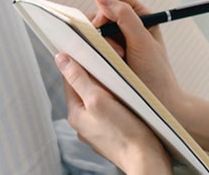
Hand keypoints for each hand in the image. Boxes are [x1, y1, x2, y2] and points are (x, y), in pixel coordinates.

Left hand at [57, 53, 172, 173]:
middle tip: (113, 66)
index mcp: (76, 114)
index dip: (80, 63)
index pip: (71, 80)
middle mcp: (84, 124)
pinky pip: (111, 112)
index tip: (92, 50)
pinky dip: (118, 103)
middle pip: (86, 90)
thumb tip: (61, 59)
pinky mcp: (114, 134)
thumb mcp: (99, 99)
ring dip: (109, 90)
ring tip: (124, 83)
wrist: (147, 159)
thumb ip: (80, 79)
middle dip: (97, 77)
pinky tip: (130, 102)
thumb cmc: (125, 132)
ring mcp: (99, 130)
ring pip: (100, 101)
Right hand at [90, 0, 186, 112]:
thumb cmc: (155, 74)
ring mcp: (114, 40)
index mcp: (140, 16)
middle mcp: (126, 25)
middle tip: (115, 48)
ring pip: (92, 29)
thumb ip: (125, 17)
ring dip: (99, 43)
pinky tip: (106, 65)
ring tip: (116, 59)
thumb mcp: (143, 42)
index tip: (104, 19)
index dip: (105, 2)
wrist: (156, 104)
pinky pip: (89, 46)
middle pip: (98, 11)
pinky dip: (94, 53)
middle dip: (101, 27)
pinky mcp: (104, 54)